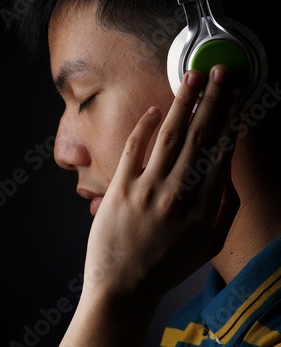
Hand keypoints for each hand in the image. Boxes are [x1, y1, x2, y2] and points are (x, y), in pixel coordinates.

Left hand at [81, 65, 242, 305]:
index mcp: (203, 207)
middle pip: (200, 136)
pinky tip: (156, 110)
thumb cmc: (167, 267)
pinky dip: (145, 127)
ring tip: (194, 77)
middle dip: (214, 100)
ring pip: (170, 135)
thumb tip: (229, 174)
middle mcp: (178, 193)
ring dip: (184, 103)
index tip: (238, 97)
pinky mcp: (121, 188)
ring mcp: (148, 188)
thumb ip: (225, 210)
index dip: (232, 120)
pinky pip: (134, 148)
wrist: (124, 288)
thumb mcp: (209, 246)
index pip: (222, 152)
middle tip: (223, 73)